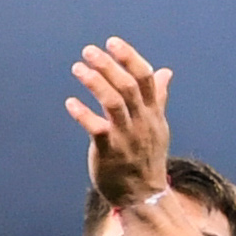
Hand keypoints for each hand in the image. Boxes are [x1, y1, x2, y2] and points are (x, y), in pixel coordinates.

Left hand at [64, 37, 171, 215]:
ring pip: (114, 102)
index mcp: (153, 112)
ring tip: (78, 68)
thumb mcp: (157, 125)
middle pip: (128, 85)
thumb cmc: (146, 156)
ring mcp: (127, 135)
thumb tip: (166, 71)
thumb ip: (158, 97)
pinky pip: (97, 128)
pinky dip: (83, 113)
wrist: (143, 194)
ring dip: (95, 82)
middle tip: (88, 51)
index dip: (130, 57)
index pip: (145, 77)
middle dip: (109, 65)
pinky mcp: (110, 150)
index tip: (113, 42)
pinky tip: (70, 102)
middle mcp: (142, 120)